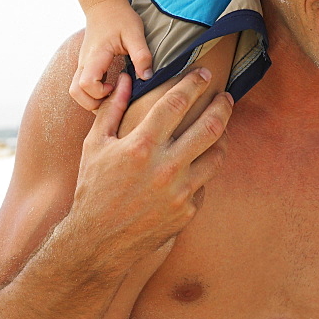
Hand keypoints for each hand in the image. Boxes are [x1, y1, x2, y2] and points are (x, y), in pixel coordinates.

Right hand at [69, 70, 232, 260]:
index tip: (204, 74)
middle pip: (209, 126)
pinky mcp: (187, 211)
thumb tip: (126, 78)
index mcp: (141, 146)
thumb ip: (112, 108)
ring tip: (221, 124)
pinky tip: (201, 159)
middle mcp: (165, 167)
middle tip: (225, 96)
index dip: (194, 83)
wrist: (97, 244)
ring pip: (217, 154)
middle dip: (222, 106)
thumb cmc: (93, 189)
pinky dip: (205, 167)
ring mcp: (179, 192)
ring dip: (223, 135)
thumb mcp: (95, 145)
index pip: (177, 102)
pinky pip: (205, 182)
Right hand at [72, 0, 153, 109]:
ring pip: (76, 91)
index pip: (86, 84)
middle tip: (116, 94)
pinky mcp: (85, 66)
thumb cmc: (120, 17)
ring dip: (93, 99)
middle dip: (94, 102)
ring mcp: (82, 64)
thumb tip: (147, 77)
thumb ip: (141, 55)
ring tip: (114, 92)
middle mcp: (84, 62)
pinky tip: (112, 86)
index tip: (119, 85)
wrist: (105, 5)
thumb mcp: (135, 33)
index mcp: (95, 55)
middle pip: (76, 92)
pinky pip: (82, 86)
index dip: (101, 92)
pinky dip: (94, 93)